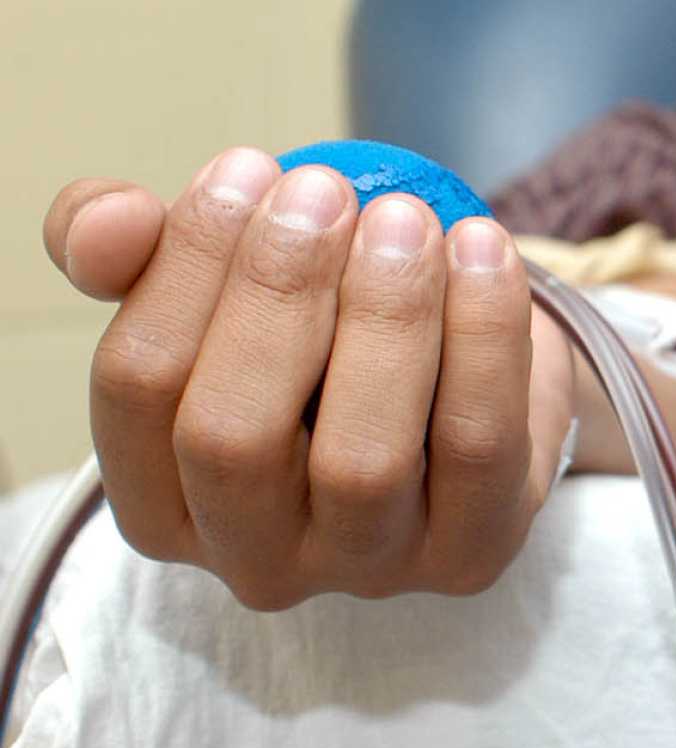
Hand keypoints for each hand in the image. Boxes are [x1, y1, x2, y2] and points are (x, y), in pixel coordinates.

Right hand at [41, 147, 574, 608]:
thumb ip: (137, 249)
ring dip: (384, 316)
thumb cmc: (320, 337)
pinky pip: (478, 444)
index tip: (249, 168)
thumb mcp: (222, 286)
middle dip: (278, 294)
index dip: (187, 266)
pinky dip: (483, 334)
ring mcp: (369, 569)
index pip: (138, 385)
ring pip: (362, 460)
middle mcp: (255, 557)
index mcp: (164, 501)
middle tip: (325, 192)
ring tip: (403, 219)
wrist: (465, 380)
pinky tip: (480, 247)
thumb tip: (109, 223)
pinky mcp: (474, 551)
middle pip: (233, 436)